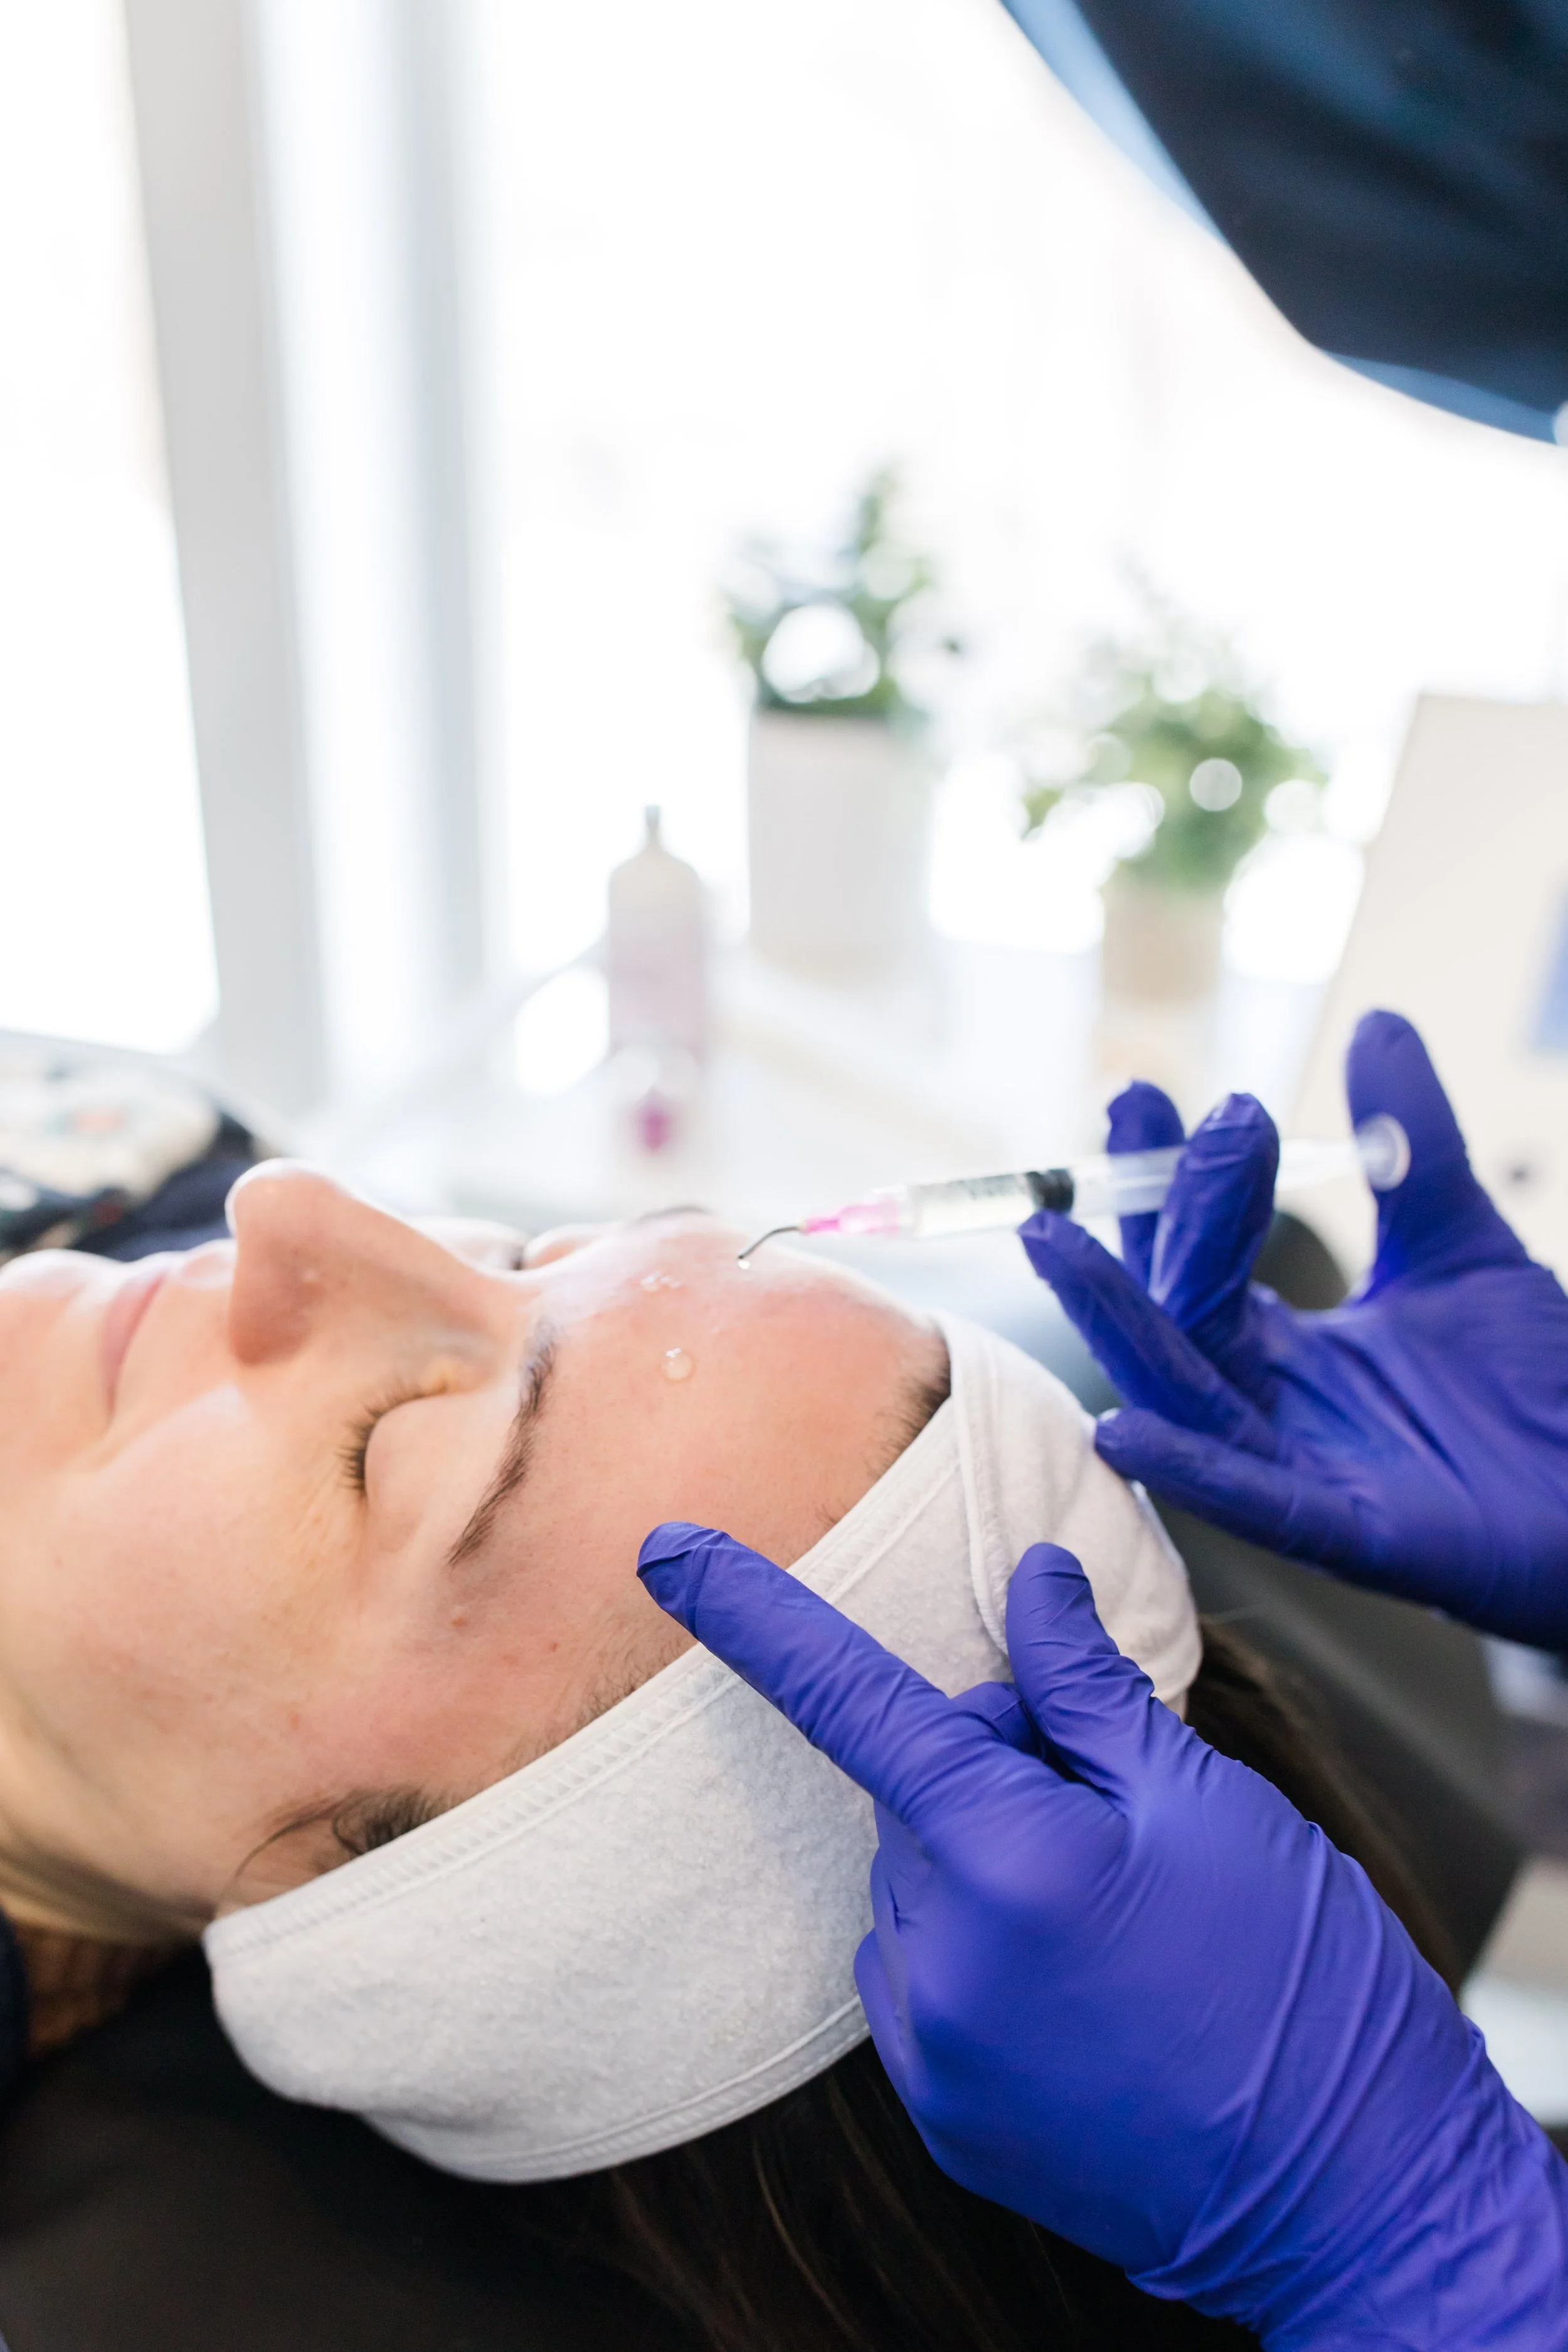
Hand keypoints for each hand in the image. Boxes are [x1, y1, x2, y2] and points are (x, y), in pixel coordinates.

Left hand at [639, 1524, 1567, 2348]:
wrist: (1358, 2198)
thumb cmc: (1301, 1981)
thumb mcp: (1209, 1801)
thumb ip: (1090, 1687)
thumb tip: (1032, 1581)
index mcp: (1007, 1858)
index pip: (851, 1700)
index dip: (750, 1614)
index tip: (664, 1550)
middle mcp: (941, 1956)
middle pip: (923, 1787)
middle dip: (1001, 1765)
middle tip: (1122, 1809)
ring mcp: (934, 2049)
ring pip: (925, 1882)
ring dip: (995, 1865)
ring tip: (1126, 1919)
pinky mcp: (945, 2116)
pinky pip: (926, 1977)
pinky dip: (985, 1953)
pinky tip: (1090, 1982)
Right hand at [1022, 1010, 1567, 1645]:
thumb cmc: (1538, 1390)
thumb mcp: (1463, 1245)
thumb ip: (1413, 1147)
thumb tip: (1377, 1025)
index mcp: (1283, 1347)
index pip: (1195, 1255)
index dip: (1162, 1177)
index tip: (1134, 1091)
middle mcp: (1273, 1404)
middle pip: (1178, 1311)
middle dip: (1152, 1217)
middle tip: (1144, 1115)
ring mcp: (1303, 1470)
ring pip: (1183, 1393)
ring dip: (1116, 1319)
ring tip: (1059, 1243)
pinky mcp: (1352, 1534)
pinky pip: (1253, 1501)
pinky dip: (1190, 1469)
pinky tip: (1126, 1430)